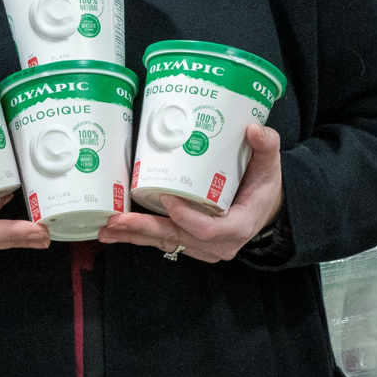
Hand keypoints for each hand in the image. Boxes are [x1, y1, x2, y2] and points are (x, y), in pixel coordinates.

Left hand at [98, 124, 282, 263]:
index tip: (167, 199)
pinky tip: (115, 231)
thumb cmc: (265, 186)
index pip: (211, 229)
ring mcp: (203, 248)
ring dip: (135, 236)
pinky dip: (139, 236)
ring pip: (166, 242)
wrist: (264, 209)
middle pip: (178, 238)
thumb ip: (266, 146)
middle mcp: (219, 244)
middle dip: (145, 230)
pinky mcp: (190, 244)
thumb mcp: (270, 166)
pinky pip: (163, 241)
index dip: (188, 218)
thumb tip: (254, 129)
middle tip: (117, 221)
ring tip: (106, 229)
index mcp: (239, 226)